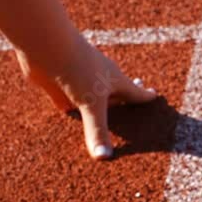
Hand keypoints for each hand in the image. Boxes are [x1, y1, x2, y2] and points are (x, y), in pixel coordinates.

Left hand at [17, 36, 157, 159]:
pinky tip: (67, 112)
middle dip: (124, 95)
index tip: (155, 96)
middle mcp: (99, 79)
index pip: (134, 92)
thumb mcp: (92, 103)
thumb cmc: (78, 68)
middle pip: (115, 91)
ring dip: (97, 101)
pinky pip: (68, 99)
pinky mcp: (59, 84)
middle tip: (135, 94)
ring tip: (104, 107)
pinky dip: (71, 107)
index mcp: (114, 80)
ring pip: (92, 95)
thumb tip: (104, 157)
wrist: (46, 44)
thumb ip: (97, 131)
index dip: (145, 96)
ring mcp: (79, 81)